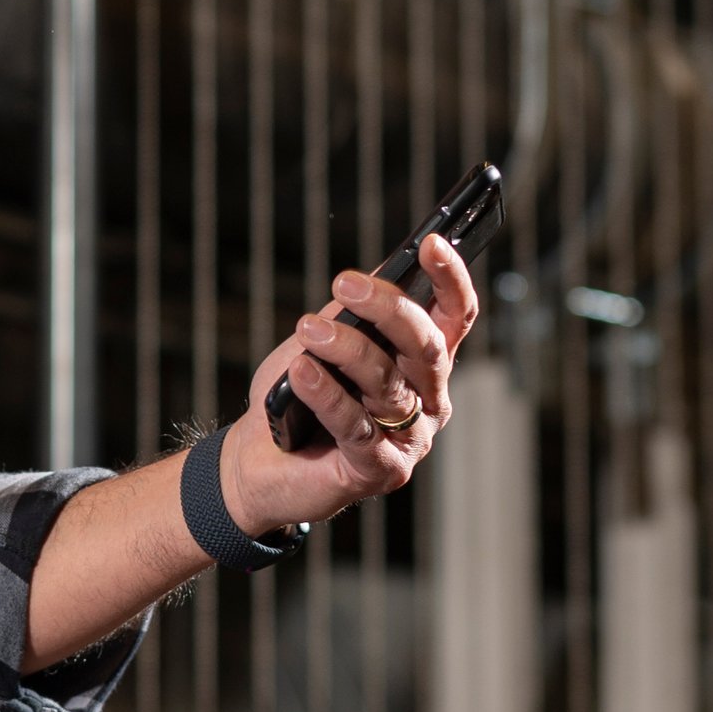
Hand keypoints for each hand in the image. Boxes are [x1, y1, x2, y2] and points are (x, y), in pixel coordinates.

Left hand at [217, 237, 481, 534]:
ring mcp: (408, 438)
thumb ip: (356, 310)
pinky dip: (326, 393)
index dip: (451, 277)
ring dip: (345, 347)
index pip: (455, 315)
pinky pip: (355, 424)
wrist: (258, 459)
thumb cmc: (298, 393)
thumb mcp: (327, 338)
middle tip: (345, 282)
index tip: (432, 242)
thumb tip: (379, 269)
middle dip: (387, 307)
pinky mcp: (379, 469)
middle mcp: (428, 400)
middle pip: (425, 345)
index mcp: (425, 364)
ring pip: (387, 381)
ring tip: (309, 330)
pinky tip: (302, 371)